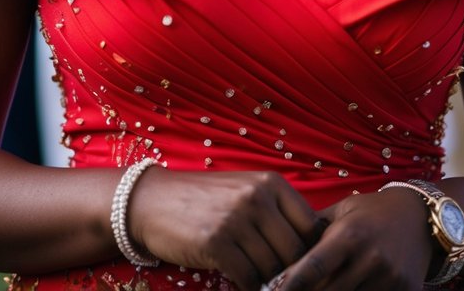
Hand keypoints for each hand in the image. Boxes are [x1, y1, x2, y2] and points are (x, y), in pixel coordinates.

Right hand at [128, 169, 322, 290]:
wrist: (153, 201)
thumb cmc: (204, 200)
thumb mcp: (244, 192)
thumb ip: (276, 212)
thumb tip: (310, 249)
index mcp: (270, 183)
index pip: (310, 226)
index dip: (309, 253)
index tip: (302, 268)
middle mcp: (257, 197)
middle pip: (294, 251)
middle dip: (290, 273)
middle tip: (282, 283)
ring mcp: (236, 219)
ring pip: (272, 268)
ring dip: (268, 283)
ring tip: (262, 284)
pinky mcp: (216, 243)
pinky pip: (248, 279)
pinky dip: (249, 288)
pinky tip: (242, 285)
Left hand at [279, 188, 433, 290]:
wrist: (420, 218)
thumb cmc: (372, 212)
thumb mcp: (343, 211)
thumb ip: (315, 229)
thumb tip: (281, 246)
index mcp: (351, 234)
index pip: (314, 266)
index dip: (291, 282)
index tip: (272, 289)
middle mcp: (371, 257)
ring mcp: (390, 278)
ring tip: (318, 288)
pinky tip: (348, 290)